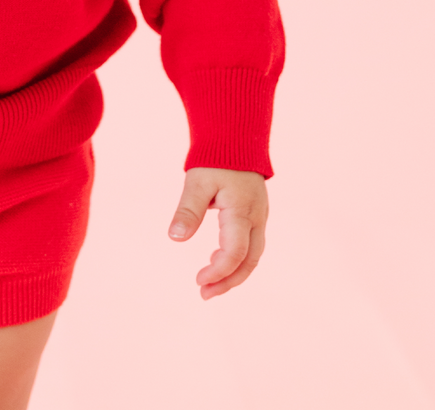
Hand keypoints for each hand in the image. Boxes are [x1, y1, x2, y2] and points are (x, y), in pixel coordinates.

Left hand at [168, 167, 267, 298]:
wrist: (236, 140)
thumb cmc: (215, 160)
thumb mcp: (197, 181)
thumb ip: (188, 209)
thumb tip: (175, 237)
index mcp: (242, 212)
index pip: (235, 253)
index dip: (218, 272)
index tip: (198, 281)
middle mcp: (256, 219)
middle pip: (248, 262)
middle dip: (228, 281)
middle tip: (204, 294)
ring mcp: (259, 218)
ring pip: (253, 256)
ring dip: (234, 274)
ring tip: (209, 284)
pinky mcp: (256, 217)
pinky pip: (251, 246)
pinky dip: (237, 260)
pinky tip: (217, 260)